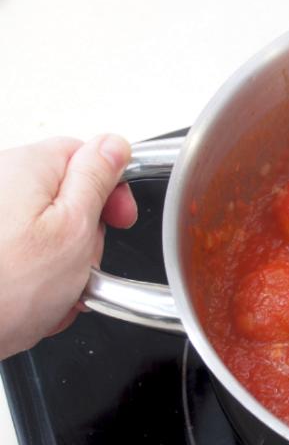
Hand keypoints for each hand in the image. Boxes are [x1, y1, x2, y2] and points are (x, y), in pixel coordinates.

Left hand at [0, 135, 136, 359]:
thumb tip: (113, 146)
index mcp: (27, 166)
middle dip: (86, 238)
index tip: (121, 220)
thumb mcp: (75, 229)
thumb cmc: (8, 286)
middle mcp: (1, 181)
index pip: (87, 155)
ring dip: (65, 266)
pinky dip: (39, 277)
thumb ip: (96, 180)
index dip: (113, 190)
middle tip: (82, 267)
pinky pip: (28, 252)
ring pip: (50, 231)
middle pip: (69, 197)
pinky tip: (38, 299)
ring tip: (57, 292)